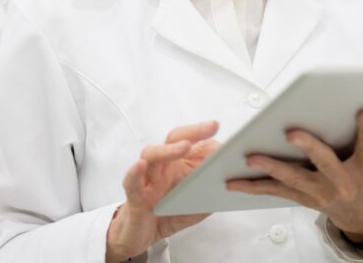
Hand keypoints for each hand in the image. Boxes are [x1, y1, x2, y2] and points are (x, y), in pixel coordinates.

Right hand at [105, 121, 219, 262]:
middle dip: (192, 132)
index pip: (190, 139)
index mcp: (178, 163)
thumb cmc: (170, 213)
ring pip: (152, 156)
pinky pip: (132, 182)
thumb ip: (213, 188)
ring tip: (185, 146)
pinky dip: (134, 173)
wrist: (143, 235)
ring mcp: (147, 179)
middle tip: (211, 127)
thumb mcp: (199, 202)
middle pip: (173, 140)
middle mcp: (163, 166)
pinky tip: (141, 166)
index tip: (217, 126)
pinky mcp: (135, 198)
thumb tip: (231, 175)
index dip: (203, 132)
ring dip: (168, 150)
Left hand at [226, 109, 362, 245]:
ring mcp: (320, 192)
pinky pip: (276, 192)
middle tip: (292, 131)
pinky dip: (253, 186)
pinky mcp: (303, 198)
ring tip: (251, 157)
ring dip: (270, 167)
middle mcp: (343, 182)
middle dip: (308, 146)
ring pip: (293, 179)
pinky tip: (232, 181)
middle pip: (324, 162)